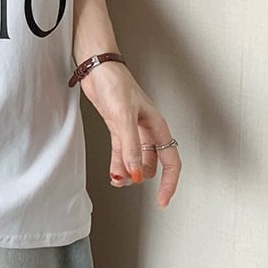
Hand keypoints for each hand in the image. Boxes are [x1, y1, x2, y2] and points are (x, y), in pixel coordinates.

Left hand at [80, 61, 180, 207]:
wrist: (96, 67)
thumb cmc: (115, 82)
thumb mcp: (123, 116)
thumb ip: (129, 146)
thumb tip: (134, 172)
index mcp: (156, 126)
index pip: (171, 161)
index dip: (170, 182)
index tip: (163, 200)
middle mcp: (146, 129)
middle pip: (153, 163)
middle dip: (142, 176)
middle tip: (128, 183)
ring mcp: (131, 128)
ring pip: (135, 159)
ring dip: (128, 172)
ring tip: (116, 179)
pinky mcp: (116, 126)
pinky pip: (121, 151)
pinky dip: (117, 163)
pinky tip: (112, 172)